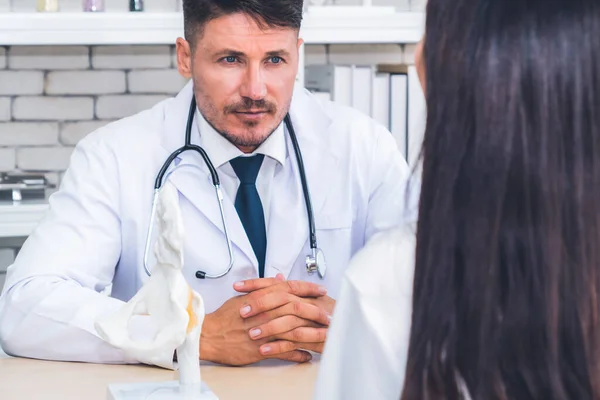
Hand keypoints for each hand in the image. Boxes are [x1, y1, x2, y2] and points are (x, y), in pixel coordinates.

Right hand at [199, 276, 328, 365]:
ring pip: (294, 331)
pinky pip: (284, 352)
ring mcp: (264, 331)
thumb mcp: (245, 296)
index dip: (309, 289)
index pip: (291, 289)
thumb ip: (265, 288)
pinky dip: (297, 354)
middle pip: (297, 309)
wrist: (210, 335)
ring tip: (324, 337)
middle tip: (329, 316)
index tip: (322, 292)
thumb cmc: (226, 316)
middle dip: (316, 312)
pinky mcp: (261, 348)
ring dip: (312, 335)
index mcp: (262, 297)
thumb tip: (280, 279)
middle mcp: (265, 312)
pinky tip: (307, 355)